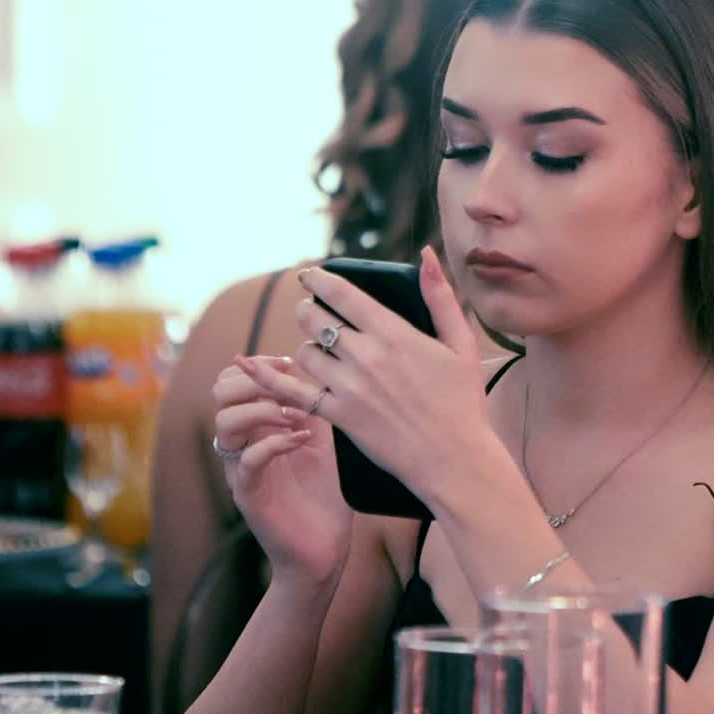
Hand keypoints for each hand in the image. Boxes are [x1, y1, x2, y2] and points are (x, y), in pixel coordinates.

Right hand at [212, 357, 352, 584]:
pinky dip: (275, 443)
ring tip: (296, 418)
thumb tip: (309, 366)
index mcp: (255, 428)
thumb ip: (311, 406)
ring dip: (264, 410)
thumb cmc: (324, 495)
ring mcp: (242, 470)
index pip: (232, 381)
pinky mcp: (249, 496)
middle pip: (220, 394)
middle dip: (254, 380)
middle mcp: (242, 445)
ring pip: (226, 423)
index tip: (289, 363)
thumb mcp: (323, 439)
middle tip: (289, 388)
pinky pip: (247, 460)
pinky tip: (302, 440)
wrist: (324, 550)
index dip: (258, 365)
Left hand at [238, 248, 494, 515]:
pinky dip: (270, 378)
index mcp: (393, 333)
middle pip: (314, 318)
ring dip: (307, 347)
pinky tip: (251, 366)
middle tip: (312, 311)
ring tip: (320, 351)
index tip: (309, 275)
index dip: (319, 279)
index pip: (342, 294)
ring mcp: (348, 387)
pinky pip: (293, 392)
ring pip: (305, 353)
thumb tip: (428, 254)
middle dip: (309, 310)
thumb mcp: (461, 344)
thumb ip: (440, 296)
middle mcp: (365, 356)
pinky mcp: (338, 416)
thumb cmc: (462, 401)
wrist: (452, 459)